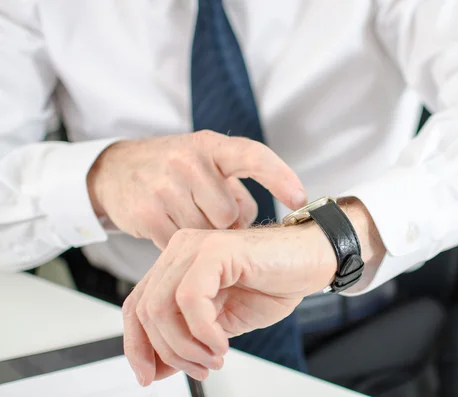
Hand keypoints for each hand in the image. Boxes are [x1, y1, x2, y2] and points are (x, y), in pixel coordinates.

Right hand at [86, 131, 306, 248]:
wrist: (116, 170)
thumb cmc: (174, 170)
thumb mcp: (207, 165)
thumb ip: (236, 191)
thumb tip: (250, 224)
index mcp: (210, 146)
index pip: (253, 156)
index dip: (279, 177)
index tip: (299, 197)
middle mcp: (187, 161)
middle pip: (229, 214)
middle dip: (223, 221)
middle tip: (205, 210)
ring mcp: (164, 186)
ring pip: (207, 232)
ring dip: (203, 232)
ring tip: (185, 214)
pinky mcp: (146, 213)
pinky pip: (181, 244)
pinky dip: (180, 242)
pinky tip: (168, 224)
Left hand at [122, 198, 385, 385]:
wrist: (312, 259)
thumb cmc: (274, 283)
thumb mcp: (222, 323)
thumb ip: (188, 339)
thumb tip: (156, 367)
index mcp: (177, 264)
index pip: (136, 306)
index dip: (137, 345)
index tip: (149, 375)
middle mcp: (180, 251)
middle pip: (144, 310)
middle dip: (168, 352)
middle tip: (199, 368)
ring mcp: (195, 247)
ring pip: (161, 307)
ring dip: (186, 346)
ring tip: (213, 357)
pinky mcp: (216, 250)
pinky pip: (190, 299)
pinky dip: (202, 331)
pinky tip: (221, 342)